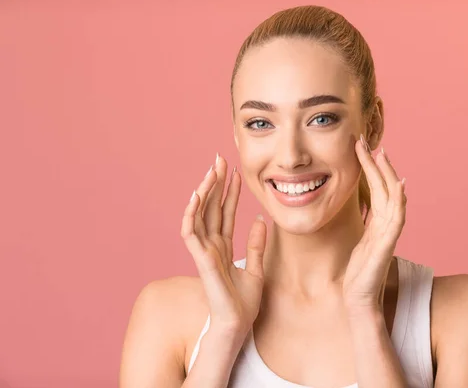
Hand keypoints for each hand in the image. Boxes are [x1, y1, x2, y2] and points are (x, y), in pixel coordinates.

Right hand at [181, 154, 266, 333]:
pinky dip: (191, 215)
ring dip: (203, 193)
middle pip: (211, 209)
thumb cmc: (243, 303)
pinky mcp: (201, 261)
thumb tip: (259, 220)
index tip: (234, 172)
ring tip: (210, 172)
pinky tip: (196, 197)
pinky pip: (191, 234)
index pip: (225, 213)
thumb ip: (256, 245)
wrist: (238, 325)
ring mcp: (204, 253)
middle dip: (215, 184)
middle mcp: (212, 247)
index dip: (229, 192)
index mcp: (224, 247)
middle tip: (219, 160)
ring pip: (199, 216)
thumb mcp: (257, 268)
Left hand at [342, 135, 406, 312]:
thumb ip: (364, 226)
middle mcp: (386, 226)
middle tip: (367, 142)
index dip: (373, 169)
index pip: (378, 190)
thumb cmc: (357, 274)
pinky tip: (398, 186)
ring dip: (387, 175)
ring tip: (380, 154)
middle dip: (378, 164)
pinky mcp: (386, 246)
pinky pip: (396, 219)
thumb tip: (364, 210)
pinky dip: (398, 202)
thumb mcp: (358, 243)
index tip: (363, 149)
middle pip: (386, 188)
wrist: (358, 300)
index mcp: (377, 224)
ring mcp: (388, 235)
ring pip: (393, 198)